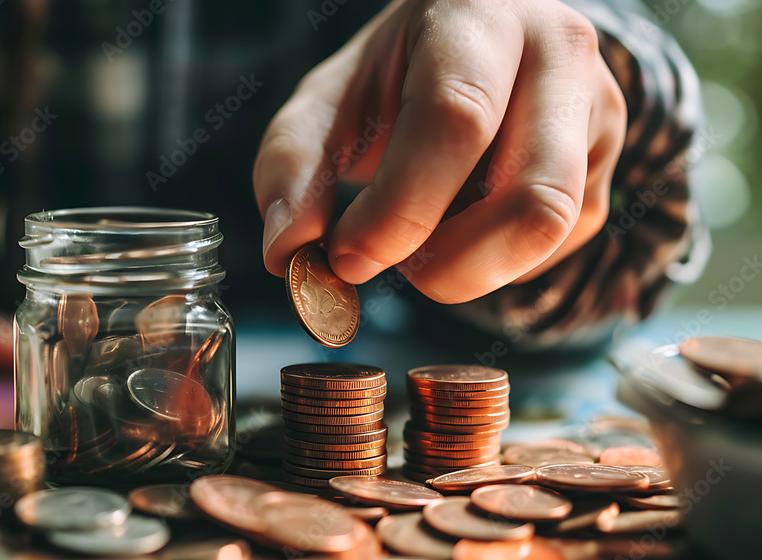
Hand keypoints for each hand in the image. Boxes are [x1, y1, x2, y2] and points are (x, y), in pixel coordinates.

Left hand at [255, 0, 625, 302]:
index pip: (456, 118)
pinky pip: (558, 248)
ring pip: (556, 231)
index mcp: (480, 18)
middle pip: (534, 196)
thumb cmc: (397, 73)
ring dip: (475, 269)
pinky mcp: (608, 166)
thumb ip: (294, 166)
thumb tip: (289, 253)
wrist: (477, 45)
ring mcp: (599, 112)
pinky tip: (462, 228)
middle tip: (391, 269)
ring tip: (423, 248)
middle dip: (450, 265)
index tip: (346, 258)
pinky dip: (496, 263)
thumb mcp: (329, 100)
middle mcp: (560, 54)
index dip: (400, 207)